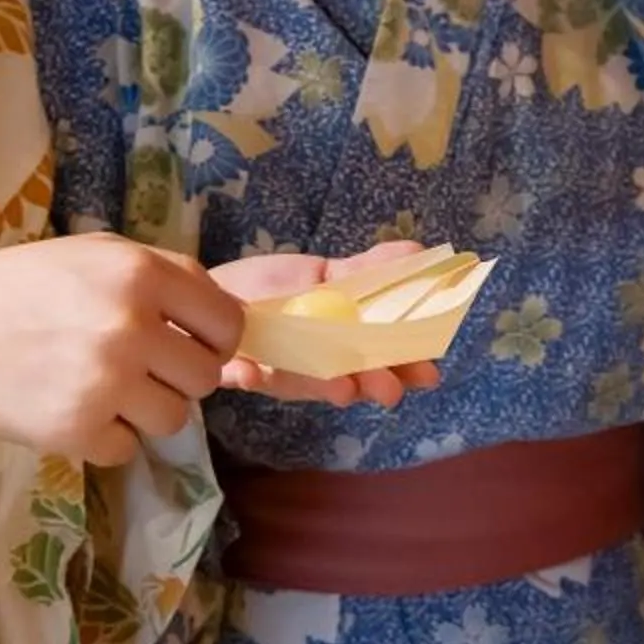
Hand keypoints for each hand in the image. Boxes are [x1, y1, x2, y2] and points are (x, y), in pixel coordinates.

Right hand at [0, 234, 243, 466]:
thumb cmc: (16, 288)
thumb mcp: (92, 255)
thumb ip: (162, 277)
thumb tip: (230, 322)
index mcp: (140, 274)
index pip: (227, 322)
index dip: (215, 340)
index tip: (192, 345)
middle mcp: (131, 326)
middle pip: (206, 378)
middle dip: (177, 378)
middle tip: (134, 369)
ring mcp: (106, 382)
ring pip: (174, 419)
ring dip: (143, 412)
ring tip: (97, 388)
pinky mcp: (78, 429)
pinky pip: (127, 449)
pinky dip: (104, 438)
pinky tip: (68, 409)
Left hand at [209, 243, 444, 408]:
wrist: (215, 291)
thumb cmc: (273, 286)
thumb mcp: (323, 273)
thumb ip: (369, 270)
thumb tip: (420, 253)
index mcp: (344, 342)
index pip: (384, 359)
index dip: (407, 368)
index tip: (428, 374)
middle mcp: (318, 365)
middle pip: (353, 381)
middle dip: (373, 386)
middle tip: (390, 389)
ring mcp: (282, 372)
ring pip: (308, 386)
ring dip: (325, 389)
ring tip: (343, 389)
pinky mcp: (243, 374)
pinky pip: (248, 378)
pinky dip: (251, 376)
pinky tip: (249, 372)